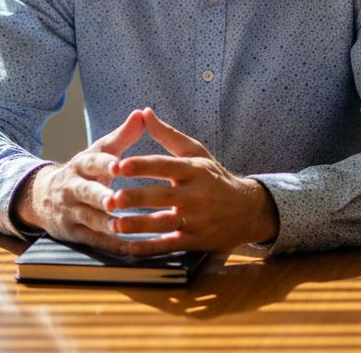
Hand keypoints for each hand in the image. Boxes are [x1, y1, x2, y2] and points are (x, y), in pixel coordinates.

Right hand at [13, 110, 144, 253]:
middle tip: (115, 200)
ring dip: (106, 224)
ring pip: (88, 219)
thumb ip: (122, 136)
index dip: (105, 164)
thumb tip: (142, 113)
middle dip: (99, 196)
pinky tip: (128, 249)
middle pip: (85, 192)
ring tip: (123, 227)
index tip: (119, 165)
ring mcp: (71, 212)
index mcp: (81, 165)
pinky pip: (93, 240)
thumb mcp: (98, 152)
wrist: (42, 196)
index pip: (92, 162)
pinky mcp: (73, 233)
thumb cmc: (83, 171)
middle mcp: (72, 188)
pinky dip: (110, 246)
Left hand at [108, 107, 278, 255]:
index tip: (119, 166)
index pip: (165, 166)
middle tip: (111, 199)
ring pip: (164, 224)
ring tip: (114, 225)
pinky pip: (170, 246)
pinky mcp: (196, 241)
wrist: (248, 210)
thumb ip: (167, 134)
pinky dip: (150, 248)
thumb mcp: (196, 153)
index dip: (142, 166)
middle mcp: (196, 195)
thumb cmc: (214, 177)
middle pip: (162, 196)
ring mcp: (197, 220)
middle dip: (136, 198)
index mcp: (194, 170)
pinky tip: (130, 248)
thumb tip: (144, 112)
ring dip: (138, 226)